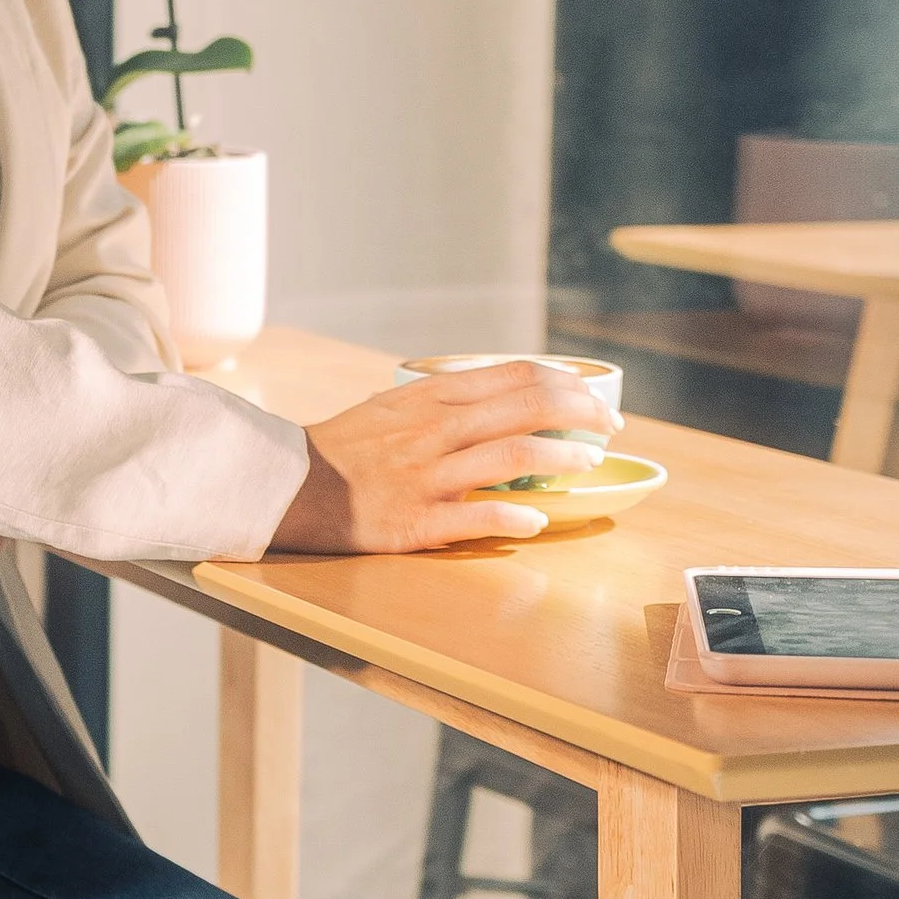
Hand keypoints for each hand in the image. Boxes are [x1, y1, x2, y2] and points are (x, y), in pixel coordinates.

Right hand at [270, 363, 618, 554]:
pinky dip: (514, 519)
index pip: (516, 376)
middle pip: (527, 408)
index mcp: (430, 398)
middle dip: (582, 414)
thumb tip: (502, 393)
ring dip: (562, 458)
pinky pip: (476, 519)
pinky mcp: (414, 522)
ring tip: (589, 462)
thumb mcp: (392, 405)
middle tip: (611, 427)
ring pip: (512, 456)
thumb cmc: (344, 448)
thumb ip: (443, 398)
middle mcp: (433, 431)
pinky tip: (538, 521)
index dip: (567, 385)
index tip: (594, 400)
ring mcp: (426, 477)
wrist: (288, 487)